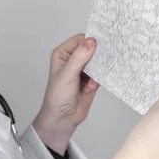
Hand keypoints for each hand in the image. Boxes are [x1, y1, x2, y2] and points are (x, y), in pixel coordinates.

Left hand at [33, 34, 99, 154]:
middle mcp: (73, 59)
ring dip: (97, 72)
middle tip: (99, 66)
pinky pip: (101, 74)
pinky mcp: (91, 79)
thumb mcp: (68, 74)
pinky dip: (98, 81)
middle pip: (91, 49)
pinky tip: (90, 89)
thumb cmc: (58, 95)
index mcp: (63, 53)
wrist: (63, 118)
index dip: (90, 42)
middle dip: (97, 59)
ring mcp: (82, 69)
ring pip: (98, 62)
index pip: (80, 40)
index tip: (99, 49)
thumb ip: (80, 57)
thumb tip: (92, 41)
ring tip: (90, 84)